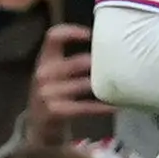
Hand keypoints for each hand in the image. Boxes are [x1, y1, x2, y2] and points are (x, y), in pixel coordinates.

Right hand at [25, 22, 109, 143]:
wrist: (38, 125)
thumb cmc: (53, 94)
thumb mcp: (53, 74)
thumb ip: (70, 61)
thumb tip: (105, 48)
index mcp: (44, 60)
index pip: (53, 37)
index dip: (72, 32)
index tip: (91, 35)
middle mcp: (43, 74)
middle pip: (77, 62)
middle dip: (99, 65)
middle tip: (117, 65)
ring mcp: (48, 94)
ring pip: (84, 84)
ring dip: (104, 85)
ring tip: (120, 85)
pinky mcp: (56, 111)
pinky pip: (85, 107)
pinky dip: (102, 107)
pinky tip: (115, 107)